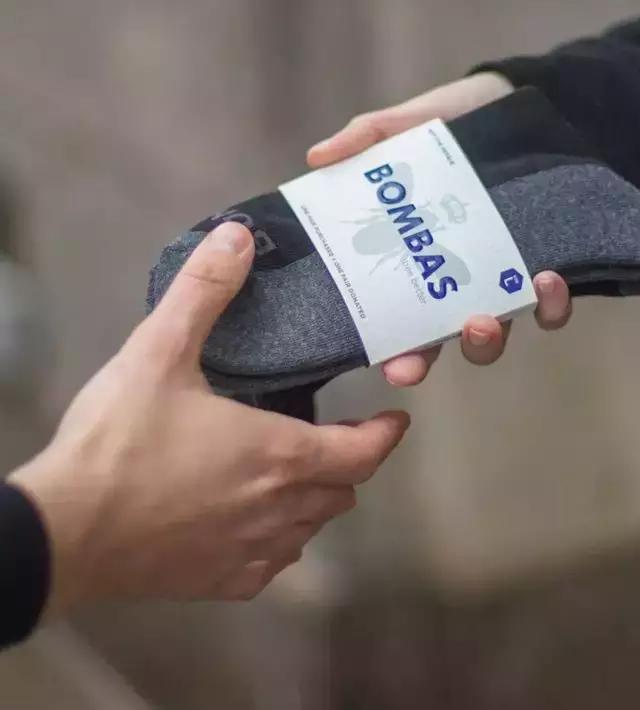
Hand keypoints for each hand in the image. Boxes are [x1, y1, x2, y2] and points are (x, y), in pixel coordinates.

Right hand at [9, 222, 409, 612]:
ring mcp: (252, 552)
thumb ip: (203, 292)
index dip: (386, 434)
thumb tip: (239, 237)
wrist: (63, 533)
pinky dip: (280, 540)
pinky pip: (274, 564)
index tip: (395, 419)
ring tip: (294, 472)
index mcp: (279, 454)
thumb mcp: (158, 354)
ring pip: (312, 527)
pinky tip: (253, 523)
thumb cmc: (118, 443)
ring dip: (315, 499)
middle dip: (347, 462)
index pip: (363, 452)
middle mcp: (280, 509)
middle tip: (333, 435)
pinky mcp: (220, 584)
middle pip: (343, 489)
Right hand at [307, 73, 571, 385]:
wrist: (516, 101)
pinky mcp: (543, 268)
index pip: (400, 319)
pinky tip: (544, 280)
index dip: (394, 351)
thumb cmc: (453, 122)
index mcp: (415, 262)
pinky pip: (550, 308)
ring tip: (485, 317)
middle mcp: (455, 282)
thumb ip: (365, 140)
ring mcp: (499, 280)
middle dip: (430, 357)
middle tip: (417, 359)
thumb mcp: (404, 127)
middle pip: (438, 339)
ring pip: (493, 334)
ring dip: (486, 340)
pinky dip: (550, 306)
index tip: (388, 365)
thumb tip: (317, 157)